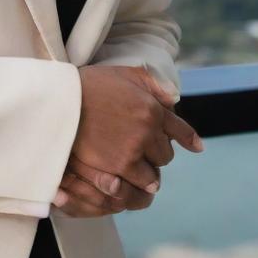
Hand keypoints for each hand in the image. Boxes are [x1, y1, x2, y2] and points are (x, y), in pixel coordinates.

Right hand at [56, 65, 202, 216]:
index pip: (179, 128)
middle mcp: (148, 130)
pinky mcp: (118, 167)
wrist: (60, 101)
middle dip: (156, 151)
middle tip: (142, 149)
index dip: (189, 138)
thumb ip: (152, 83)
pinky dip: (134, 183)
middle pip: (166, 154)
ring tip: (134, 168)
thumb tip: (174, 98)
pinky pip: (138, 184)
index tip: (197, 147)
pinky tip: (127, 180)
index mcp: (151, 107)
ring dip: (147, 171)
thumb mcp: (123, 73)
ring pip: (154, 173)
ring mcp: (134, 150)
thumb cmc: (88, 84)